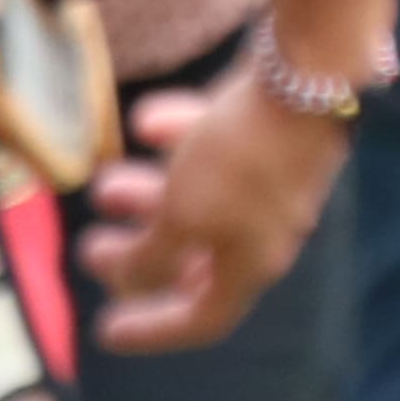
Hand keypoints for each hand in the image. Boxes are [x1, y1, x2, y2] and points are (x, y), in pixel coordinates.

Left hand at [76, 76, 354, 354]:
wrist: (310, 70)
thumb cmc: (241, 158)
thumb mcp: (182, 218)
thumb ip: (152, 258)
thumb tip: (132, 282)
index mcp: (253, 264)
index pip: (204, 320)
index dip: (154, 330)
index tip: (105, 331)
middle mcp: (267, 229)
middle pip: (193, 259)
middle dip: (138, 255)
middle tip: (89, 248)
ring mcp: (270, 180)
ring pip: (198, 200)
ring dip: (146, 196)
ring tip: (102, 182)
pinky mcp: (267, 132)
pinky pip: (214, 147)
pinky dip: (178, 138)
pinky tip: (144, 121)